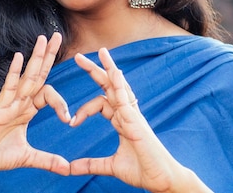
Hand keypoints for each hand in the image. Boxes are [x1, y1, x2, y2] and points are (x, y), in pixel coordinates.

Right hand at [0, 32, 71, 176]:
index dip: (61, 104)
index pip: (48, 94)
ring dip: (36, 57)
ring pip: (26, 76)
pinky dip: (13, 72)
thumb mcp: (27, 157)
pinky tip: (19, 57)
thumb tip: (67, 169)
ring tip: (44, 38)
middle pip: (38, 74)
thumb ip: (47, 160)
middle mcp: (20, 101)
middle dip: (48, 55)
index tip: (70, 119)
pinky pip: (8, 88)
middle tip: (58, 34)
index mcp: (27, 109)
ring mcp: (9, 102)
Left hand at [69, 48, 200, 192]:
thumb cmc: (142, 170)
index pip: (100, 102)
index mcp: (121, 120)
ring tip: (102, 51)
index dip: (83, 110)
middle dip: (95, 70)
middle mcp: (127, 113)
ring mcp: (133, 115)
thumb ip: (91, 164)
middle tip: (79, 56)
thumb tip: (71, 168)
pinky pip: (127, 98)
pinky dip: (120, 84)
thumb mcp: (111, 166)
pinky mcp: (136, 121)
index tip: (71, 123)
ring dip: (110, 68)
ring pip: (119, 86)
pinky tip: (114, 72)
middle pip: (109, 86)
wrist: (161, 180)